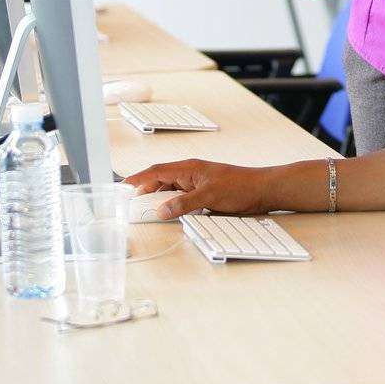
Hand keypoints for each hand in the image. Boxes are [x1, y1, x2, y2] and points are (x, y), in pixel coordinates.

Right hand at [124, 159, 275, 217]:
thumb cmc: (240, 186)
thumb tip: (162, 211)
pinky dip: (171, 206)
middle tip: (132, 207)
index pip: (156, 171)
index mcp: (188, 168)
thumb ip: (184, 203)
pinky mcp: (202, 195)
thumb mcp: (209, 196)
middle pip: (160, 182)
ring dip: (158, 201)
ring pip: (169, 192)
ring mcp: (196, 185)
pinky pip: (180, 200)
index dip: (138, 179)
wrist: (261, 190)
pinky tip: (168, 215)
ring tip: (147, 213)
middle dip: (145, 193)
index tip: (122, 186)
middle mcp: (189, 175)